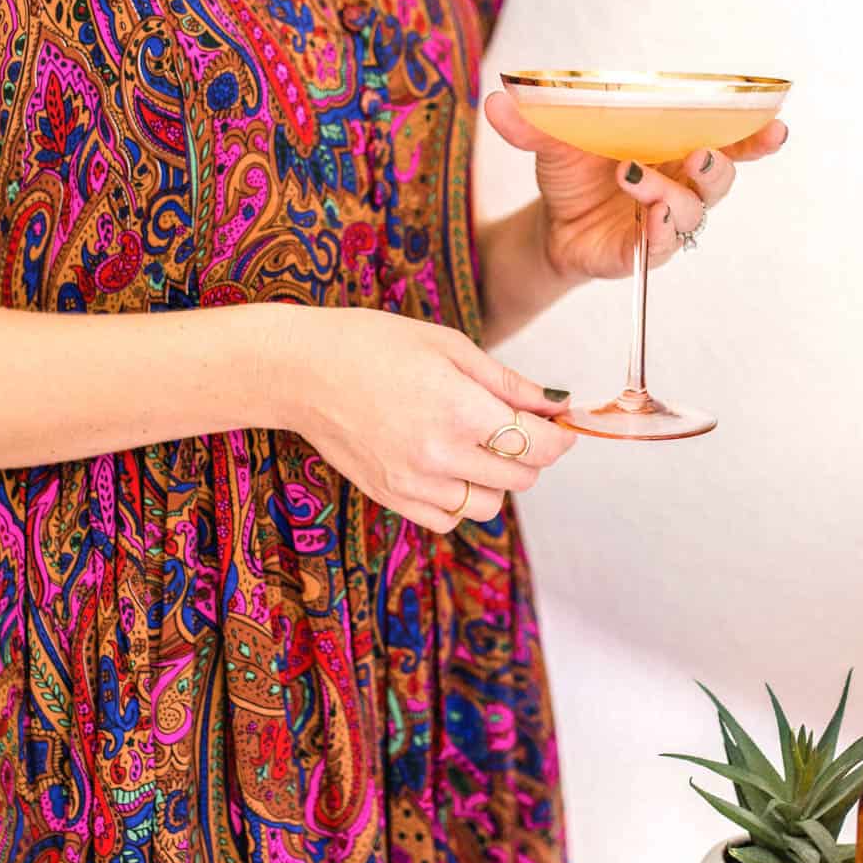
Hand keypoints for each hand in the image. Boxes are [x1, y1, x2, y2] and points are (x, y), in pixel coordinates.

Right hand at [275, 307, 575, 533]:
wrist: (301, 371)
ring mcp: (413, 482)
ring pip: (488, 506)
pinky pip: (448, 518)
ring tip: (478, 447)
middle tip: (517, 428)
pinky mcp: (391, 496)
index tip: (561, 427)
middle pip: (520, 478)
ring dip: (496, 480)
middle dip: (531, 454)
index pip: (538, 445)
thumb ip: (507, 382)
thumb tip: (556, 404)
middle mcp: (439, 453)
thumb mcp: (448, 346)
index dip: (561, 438)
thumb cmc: (372, 345)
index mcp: (459, 409)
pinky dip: (460, 500)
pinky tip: (448, 468)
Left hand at [483, 93, 787, 283]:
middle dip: (721, 163)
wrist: (549, 224)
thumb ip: (533, 121)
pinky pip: (662, 246)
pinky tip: (649, 217)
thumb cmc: (572, 170)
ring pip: (692, 211)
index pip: (728, 138)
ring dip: (672, 194)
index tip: (776, 123)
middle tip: (700, 151)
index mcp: (675, 146)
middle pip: (722, 176)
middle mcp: (681, 183)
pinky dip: (659, 231)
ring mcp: (665, 220)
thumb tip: (496, 100)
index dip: (756, 133)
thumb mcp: (551, 139)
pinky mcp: (643, 253)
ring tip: (635, 177)